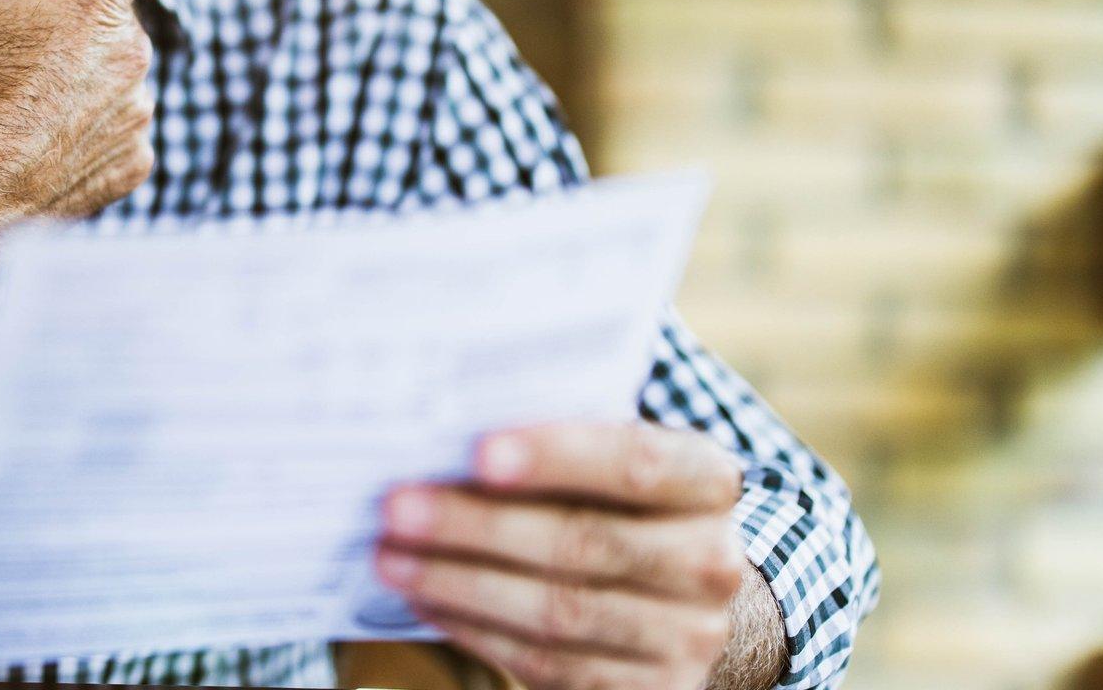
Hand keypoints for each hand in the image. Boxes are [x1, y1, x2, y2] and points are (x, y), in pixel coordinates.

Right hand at [0, 0, 189, 221]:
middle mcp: (131, 52)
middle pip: (119, 11)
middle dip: (81, 15)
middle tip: (27, 33)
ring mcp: (136, 113)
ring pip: (117, 74)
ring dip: (85, 76)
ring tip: (25, 98)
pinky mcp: (133, 165)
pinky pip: (118, 133)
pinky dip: (88, 133)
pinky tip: (40, 141)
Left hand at [374, 422, 754, 689]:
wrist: (683, 596)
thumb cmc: (619, 503)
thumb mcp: (611, 460)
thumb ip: (557, 443)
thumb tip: (444, 437)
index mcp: (707, 480)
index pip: (634, 461)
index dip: (557, 457)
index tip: (477, 451)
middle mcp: (711, 561)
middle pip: (584, 543)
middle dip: (477, 526)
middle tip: (396, 507)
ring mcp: (688, 635)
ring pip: (559, 612)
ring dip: (460, 585)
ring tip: (392, 558)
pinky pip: (549, 664)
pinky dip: (477, 632)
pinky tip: (427, 602)